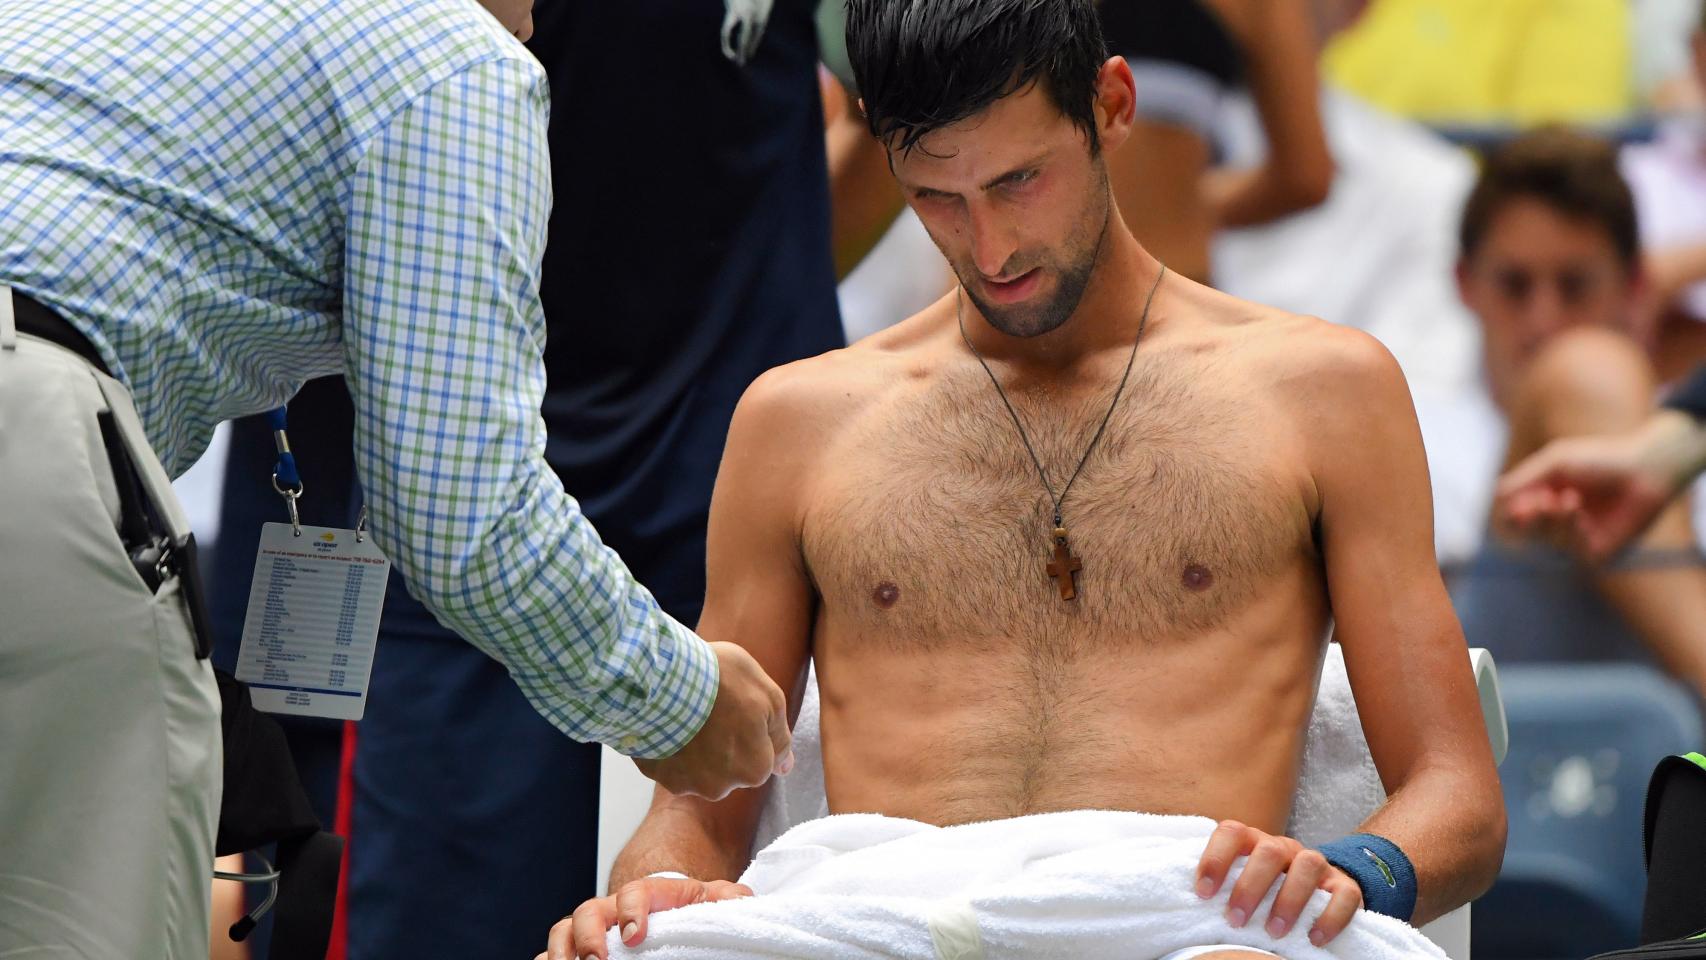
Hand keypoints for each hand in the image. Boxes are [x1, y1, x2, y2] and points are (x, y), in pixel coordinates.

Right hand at [540, 877, 753, 959]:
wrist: (667, 904)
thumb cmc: (688, 906)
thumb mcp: (712, 898)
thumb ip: (727, 897)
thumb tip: (744, 900)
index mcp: (648, 893)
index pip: (635, 892)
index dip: (632, 910)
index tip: (637, 935)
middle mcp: (612, 908)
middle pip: (588, 911)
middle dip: (588, 936)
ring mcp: (592, 929)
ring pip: (563, 930)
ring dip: (561, 951)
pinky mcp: (579, 947)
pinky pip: (552, 952)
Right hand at [634, 641, 792, 799]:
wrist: (660, 677)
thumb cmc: (720, 681)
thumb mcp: (768, 696)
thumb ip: (779, 735)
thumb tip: (785, 767)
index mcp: (753, 769)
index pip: (761, 756)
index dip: (749, 728)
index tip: (734, 707)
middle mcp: (720, 787)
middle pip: (727, 764)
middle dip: (722, 742)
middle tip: (710, 709)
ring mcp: (685, 783)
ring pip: (696, 765)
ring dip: (693, 745)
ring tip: (684, 712)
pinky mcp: (655, 774)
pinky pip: (667, 760)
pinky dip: (668, 744)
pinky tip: (665, 720)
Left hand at [1194, 820, 1360, 945]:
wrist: (1317, 887)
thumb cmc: (1266, 889)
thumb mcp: (1241, 881)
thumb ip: (1221, 885)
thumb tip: (1185, 903)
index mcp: (1253, 842)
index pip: (1231, 833)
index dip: (1215, 858)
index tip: (1203, 893)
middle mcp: (1284, 847)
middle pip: (1268, 852)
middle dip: (1249, 886)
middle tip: (1235, 920)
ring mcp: (1316, 863)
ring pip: (1307, 866)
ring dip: (1288, 900)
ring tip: (1273, 932)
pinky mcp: (1344, 885)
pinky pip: (1343, 895)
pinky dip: (1330, 917)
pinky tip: (1314, 938)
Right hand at [1494, 410, 1701, 562]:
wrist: (1647, 469)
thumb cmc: (1602, 459)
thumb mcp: (1556, 462)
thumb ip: (1524, 479)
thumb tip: (1496, 496)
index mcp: (1547, 498)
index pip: (1517, 517)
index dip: (1514, 515)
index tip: (1520, 504)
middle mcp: (1561, 520)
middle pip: (1529, 534)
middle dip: (1532, 519)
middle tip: (1543, 502)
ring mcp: (1580, 537)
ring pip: (1550, 543)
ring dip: (1554, 522)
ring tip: (1570, 500)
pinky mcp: (1601, 552)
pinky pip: (1574, 554)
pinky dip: (1572, 534)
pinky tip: (1581, 517)